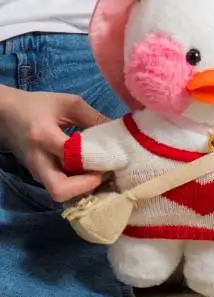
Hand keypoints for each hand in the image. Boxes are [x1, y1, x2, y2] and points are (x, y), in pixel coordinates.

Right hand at [0, 87, 107, 201]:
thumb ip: (93, 117)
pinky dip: (75, 186)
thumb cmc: (37, 105)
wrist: (5, 115)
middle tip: (103, 175)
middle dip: (85, 188)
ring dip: (81, 189)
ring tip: (100, 176)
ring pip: (59, 193)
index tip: (110, 159)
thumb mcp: (67, 103)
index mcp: (43, 135)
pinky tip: (89, 175)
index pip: (69, 155)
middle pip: (59, 189)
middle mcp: (38, 159)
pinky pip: (58, 187)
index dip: (92, 161)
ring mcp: (35, 171)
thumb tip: (119, 132)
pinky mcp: (36, 176)